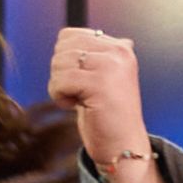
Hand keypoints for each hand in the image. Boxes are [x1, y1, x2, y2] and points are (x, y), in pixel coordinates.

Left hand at [42, 27, 159, 182]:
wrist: (123, 147)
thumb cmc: (107, 115)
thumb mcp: (101, 76)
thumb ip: (90, 54)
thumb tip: (64, 37)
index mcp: (120, 47)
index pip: (69, 35)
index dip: (65, 61)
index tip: (82, 82)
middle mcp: (119, 51)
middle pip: (61, 48)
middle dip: (61, 73)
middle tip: (81, 93)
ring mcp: (111, 66)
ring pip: (58, 63)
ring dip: (61, 87)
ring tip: (81, 100)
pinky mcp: (100, 83)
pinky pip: (59, 81)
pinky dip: (60, 97)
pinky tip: (78, 106)